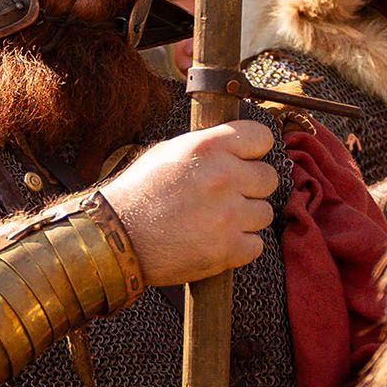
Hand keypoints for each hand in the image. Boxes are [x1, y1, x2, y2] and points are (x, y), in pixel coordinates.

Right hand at [99, 119, 278, 287]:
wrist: (117, 238)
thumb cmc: (139, 194)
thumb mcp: (169, 152)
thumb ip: (209, 146)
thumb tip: (237, 146)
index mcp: (209, 147)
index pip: (262, 137)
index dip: (254, 151)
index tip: (245, 161)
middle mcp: (223, 177)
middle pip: (268, 178)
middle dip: (251, 187)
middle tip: (227, 197)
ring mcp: (228, 215)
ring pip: (264, 213)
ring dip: (245, 219)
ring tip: (216, 221)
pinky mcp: (228, 249)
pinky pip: (255, 244)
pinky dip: (239, 246)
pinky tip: (215, 241)